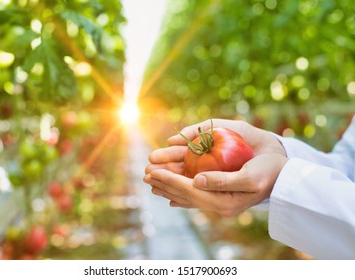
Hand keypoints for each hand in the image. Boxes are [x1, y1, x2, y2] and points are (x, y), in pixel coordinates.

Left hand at [143, 119, 287, 216]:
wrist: (283, 175)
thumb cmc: (269, 172)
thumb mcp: (249, 177)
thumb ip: (223, 181)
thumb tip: (196, 181)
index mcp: (224, 202)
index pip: (190, 191)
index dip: (170, 180)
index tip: (153, 172)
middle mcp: (218, 204)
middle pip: (185, 194)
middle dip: (164, 183)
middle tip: (145, 174)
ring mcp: (219, 202)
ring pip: (188, 195)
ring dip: (169, 187)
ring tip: (152, 182)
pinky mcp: (220, 197)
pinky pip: (195, 196)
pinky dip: (181, 194)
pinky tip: (171, 198)